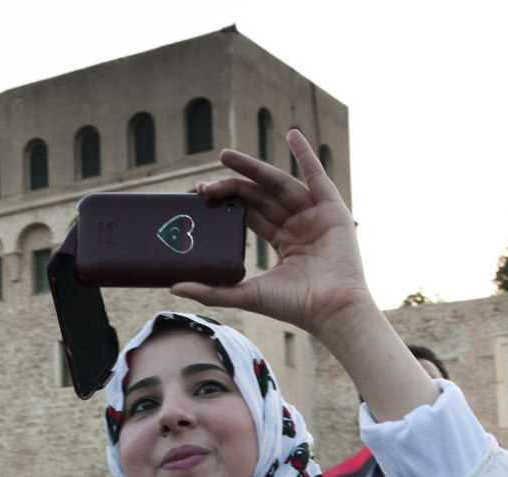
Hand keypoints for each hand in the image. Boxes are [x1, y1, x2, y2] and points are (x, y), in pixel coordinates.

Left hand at [173, 130, 374, 343]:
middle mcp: (298, 225)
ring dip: (253, 167)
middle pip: (260, 196)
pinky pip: (317, 176)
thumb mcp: (246, 295)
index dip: (227, 201)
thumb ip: (212, 291)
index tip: (202, 194)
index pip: (250, 214)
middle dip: (232, 185)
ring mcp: (315, 215)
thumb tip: (174, 287)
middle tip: (203, 183)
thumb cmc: (295, 307)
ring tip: (225, 156)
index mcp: (283, 242)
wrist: (331, 311)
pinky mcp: (332, 209)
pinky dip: (306, 154)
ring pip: (279, 183)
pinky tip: (292, 135)